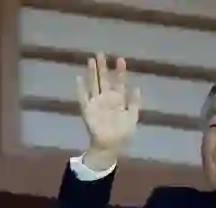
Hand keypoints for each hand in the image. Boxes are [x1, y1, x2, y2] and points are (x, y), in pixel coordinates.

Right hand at [76, 53, 140, 168]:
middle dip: (103, 67)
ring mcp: (96, 103)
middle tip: (101, 53)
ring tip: (90, 60)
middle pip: (104, 79)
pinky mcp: (87, 110)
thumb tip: (137, 87)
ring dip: (92, 73)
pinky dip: (80, 88)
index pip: (118, 82)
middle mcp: (106, 98)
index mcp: (118, 99)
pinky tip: (78, 78)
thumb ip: (135, 102)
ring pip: (94, 84)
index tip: (120, 59)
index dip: (119, 71)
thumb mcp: (132, 117)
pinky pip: (82, 97)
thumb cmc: (122, 133)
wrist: (110, 145)